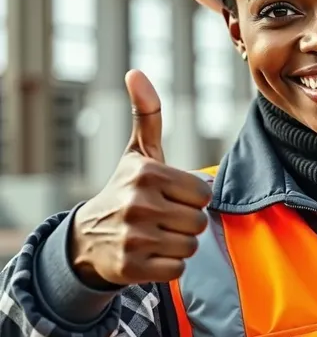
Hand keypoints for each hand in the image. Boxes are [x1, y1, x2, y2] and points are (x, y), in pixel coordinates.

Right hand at [70, 70, 211, 285]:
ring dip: (179, 243)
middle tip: (164, 217)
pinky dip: (170, 265)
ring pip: (191, 245)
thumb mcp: (138, 152)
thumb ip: (148, 114)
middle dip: (186, 221)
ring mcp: (134, 237)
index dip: (192, 197)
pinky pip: (178, 268)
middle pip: (199, 220)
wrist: (87, 238)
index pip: (204, 193)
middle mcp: (139, 204)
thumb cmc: (125, 189)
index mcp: (148, 173)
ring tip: (157, 234)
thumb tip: (136, 72)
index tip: (172, 196)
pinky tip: (151, 254)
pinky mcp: (131, 267)